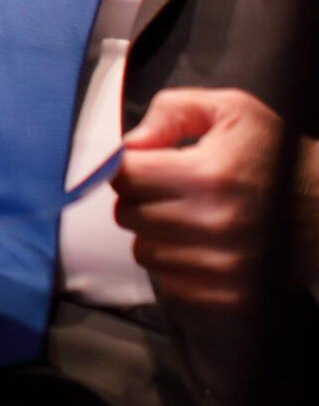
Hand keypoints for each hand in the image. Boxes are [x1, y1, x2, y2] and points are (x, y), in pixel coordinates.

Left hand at [115, 88, 287, 308]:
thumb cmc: (280, 156)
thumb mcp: (233, 110)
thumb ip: (172, 111)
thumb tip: (131, 144)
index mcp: (210, 175)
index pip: (126, 176)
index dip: (129, 166)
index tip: (144, 165)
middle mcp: (215, 224)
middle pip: (129, 215)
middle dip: (141, 198)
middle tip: (170, 189)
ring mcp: (224, 265)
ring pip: (144, 251)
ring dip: (156, 233)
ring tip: (188, 216)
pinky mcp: (233, 295)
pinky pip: (170, 283)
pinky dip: (176, 264)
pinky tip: (201, 244)